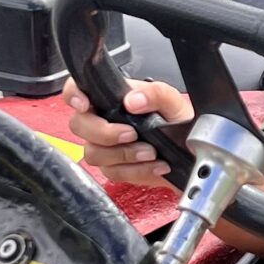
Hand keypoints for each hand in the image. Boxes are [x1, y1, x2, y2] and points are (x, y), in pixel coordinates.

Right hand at [61, 77, 190, 183]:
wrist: (189, 150)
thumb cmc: (177, 121)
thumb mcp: (171, 100)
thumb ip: (154, 94)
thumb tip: (132, 101)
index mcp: (111, 98)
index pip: (76, 90)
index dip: (73, 96)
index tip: (85, 105)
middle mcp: (103, 120)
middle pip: (79, 125)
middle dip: (104, 132)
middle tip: (131, 133)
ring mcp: (105, 146)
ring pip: (93, 153)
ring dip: (124, 154)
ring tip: (150, 151)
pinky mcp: (114, 168)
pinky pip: (113, 173)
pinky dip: (137, 170)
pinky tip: (155, 165)